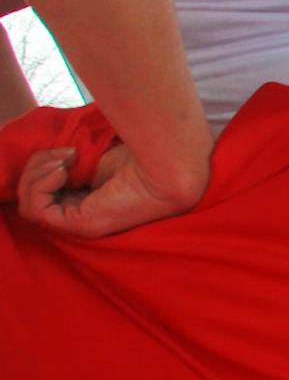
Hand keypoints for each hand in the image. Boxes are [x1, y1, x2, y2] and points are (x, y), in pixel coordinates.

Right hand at [15, 142, 205, 237]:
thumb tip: (47, 163)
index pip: (42, 196)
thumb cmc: (141, 160)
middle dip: (36, 170)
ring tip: (64, 161)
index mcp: (84, 203)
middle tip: (65, 154)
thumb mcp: (92, 161)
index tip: (64, 154)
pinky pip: (38, 211)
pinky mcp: (82, 225)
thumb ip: (68, 167)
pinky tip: (63, 170)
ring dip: (37, 175)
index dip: (41, 171)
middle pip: (31, 200)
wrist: (167, 168)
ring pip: (30, 206)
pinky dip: (41, 185)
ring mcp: (81, 224)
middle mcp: (81, 218)